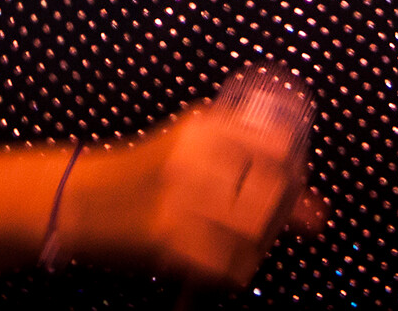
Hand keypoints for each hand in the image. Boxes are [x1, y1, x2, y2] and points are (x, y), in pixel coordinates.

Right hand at [60, 101, 324, 285]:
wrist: (81, 200)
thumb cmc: (146, 175)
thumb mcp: (194, 152)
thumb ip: (251, 166)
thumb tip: (317, 211)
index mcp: (203, 128)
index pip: (276, 146)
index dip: (295, 170)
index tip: (295, 182)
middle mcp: (193, 158)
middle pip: (273, 189)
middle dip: (283, 211)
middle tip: (275, 220)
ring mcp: (180, 199)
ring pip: (255, 230)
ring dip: (261, 243)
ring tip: (246, 242)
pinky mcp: (167, 239)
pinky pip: (227, 264)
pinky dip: (236, 269)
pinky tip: (224, 261)